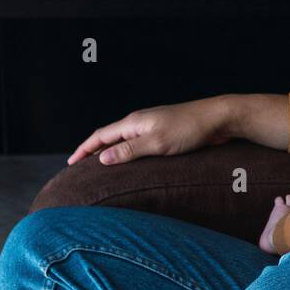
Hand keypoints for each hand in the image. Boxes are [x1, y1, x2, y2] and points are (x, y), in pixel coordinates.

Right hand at [67, 98, 230, 165]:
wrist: (218, 119)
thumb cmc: (190, 129)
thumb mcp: (157, 143)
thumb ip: (130, 150)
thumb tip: (103, 159)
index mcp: (134, 122)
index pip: (100, 136)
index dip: (84, 149)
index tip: (71, 163)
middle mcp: (140, 123)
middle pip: (109, 137)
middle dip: (93, 152)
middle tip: (81, 169)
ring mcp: (152, 127)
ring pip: (124, 141)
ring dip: (111, 154)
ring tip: (102, 170)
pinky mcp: (165, 134)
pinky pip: (139, 145)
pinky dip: (129, 155)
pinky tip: (132, 165)